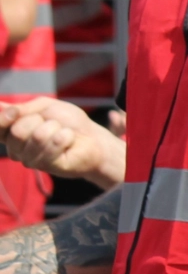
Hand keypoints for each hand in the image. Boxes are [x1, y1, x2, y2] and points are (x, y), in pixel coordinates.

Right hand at [0, 99, 121, 185]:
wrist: (92, 136)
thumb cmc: (68, 121)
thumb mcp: (44, 107)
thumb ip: (22, 109)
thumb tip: (0, 106)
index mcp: (12, 133)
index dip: (3, 119)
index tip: (15, 112)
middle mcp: (16, 149)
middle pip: (17, 131)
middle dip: (40, 120)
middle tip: (52, 123)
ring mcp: (30, 160)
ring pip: (36, 137)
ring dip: (55, 128)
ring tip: (62, 132)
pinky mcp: (47, 167)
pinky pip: (51, 146)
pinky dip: (65, 136)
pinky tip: (69, 140)